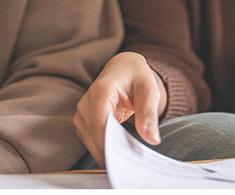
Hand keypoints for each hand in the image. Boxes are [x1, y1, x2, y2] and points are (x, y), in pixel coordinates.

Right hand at [73, 52, 166, 167]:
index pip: (100, 124)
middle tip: (131, 166)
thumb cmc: (136, 76)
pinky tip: (118, 153)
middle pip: (93, 135)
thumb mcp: (148, 90)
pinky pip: (90, 141)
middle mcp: (86, 101)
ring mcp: (82, 112)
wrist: (124, 68)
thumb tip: (152, 139)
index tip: (126, 161)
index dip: (109, 144)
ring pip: (89, 141)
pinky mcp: (84, 121)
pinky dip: (102, 149)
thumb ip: (149, 114)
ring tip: (126, 162)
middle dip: (111, 152)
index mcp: (102, 90)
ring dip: (106, 152)